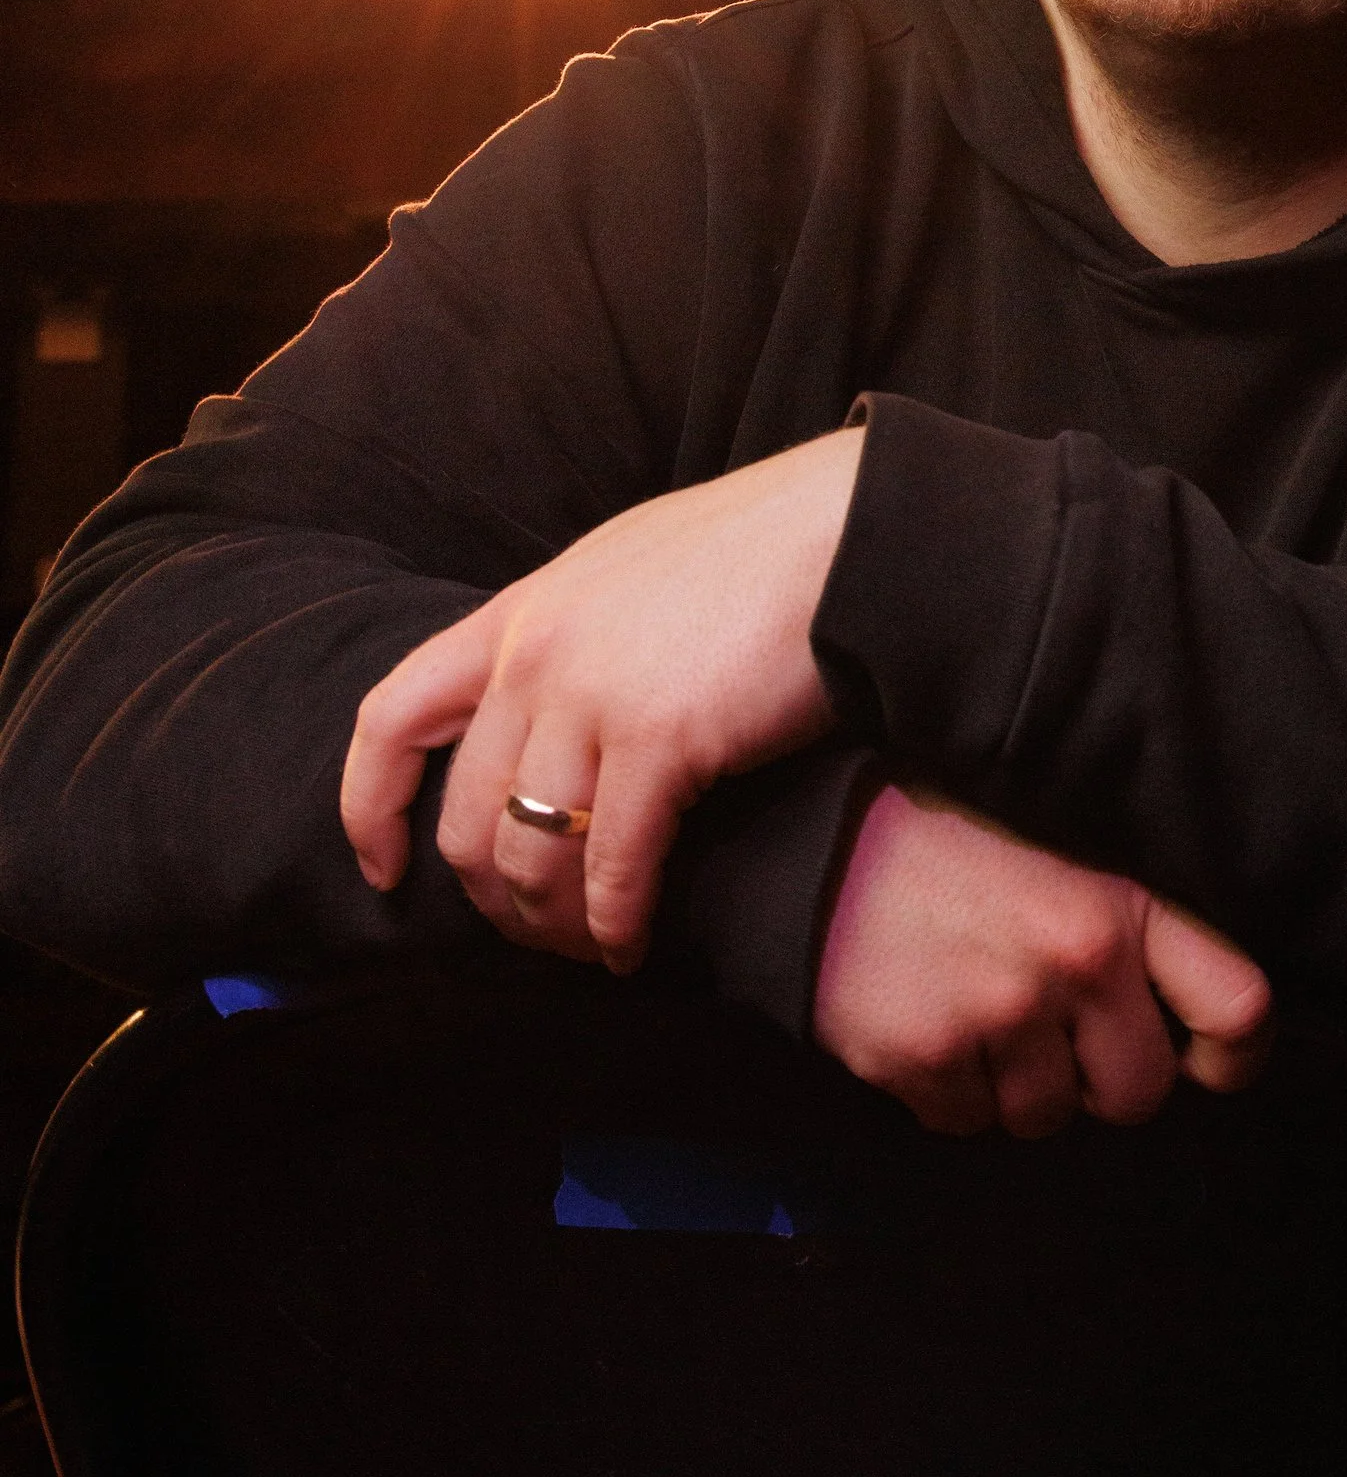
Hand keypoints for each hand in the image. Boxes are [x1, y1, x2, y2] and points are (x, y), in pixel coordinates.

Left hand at [340, 429, 864, 970]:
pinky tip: (634, 944)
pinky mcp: (661, 737)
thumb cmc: (760, 551)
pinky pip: (612, 865)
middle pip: (464, 815)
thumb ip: (574, 633)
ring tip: (590, 948)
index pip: (392, 716)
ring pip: (529, 853)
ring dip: (552, 924)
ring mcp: (591, 695)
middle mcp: (535, 654)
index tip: (384, 866)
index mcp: (520, 612)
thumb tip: (559, 708)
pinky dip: (616, 923)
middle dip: (489, 897)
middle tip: (531, 932)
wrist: (846, 528)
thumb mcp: (627, 571)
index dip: (370, 805)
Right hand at [817, 781, 1272, 1137]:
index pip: (1237, 1007)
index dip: (1232, 1055)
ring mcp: (994, 1015)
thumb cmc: (949, 837)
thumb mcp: (1060, 847)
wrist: (814, 834)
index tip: (1205, 1060)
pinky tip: (926, 1021)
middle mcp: (1072, 961)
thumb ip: (1122, 922)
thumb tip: (1175, 1017)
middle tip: (1059, 1034)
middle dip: (1103, 1081)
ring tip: (977, 1010)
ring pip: (1044, 1117)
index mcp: (1120, 903)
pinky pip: (963, 1123)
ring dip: (1016, 1085)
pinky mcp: (920, 1058)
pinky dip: (948, 1091)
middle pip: (1139, 1093)